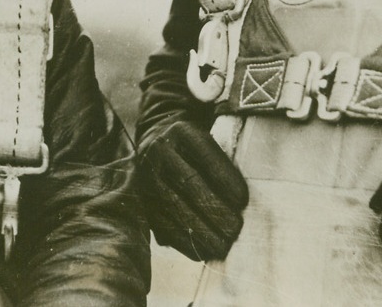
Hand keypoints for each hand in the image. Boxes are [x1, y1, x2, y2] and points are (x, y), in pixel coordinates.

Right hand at [137, 120, 247, 260]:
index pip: (205, 154)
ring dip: (200, 230)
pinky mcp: (139, 196)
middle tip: (235, 229)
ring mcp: (146, 172)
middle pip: (189, 181)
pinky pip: (161, 223)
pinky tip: (202, 251)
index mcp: (182, 130)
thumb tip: (240, 201)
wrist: (157, 139)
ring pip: (174, 205)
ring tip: (222, 246)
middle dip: (214, 209)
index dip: (224, 178)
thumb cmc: (194, 146)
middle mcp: (160, 149)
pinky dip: (183, 241)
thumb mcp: (207, 139)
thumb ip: (222, 161)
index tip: (242, 201)